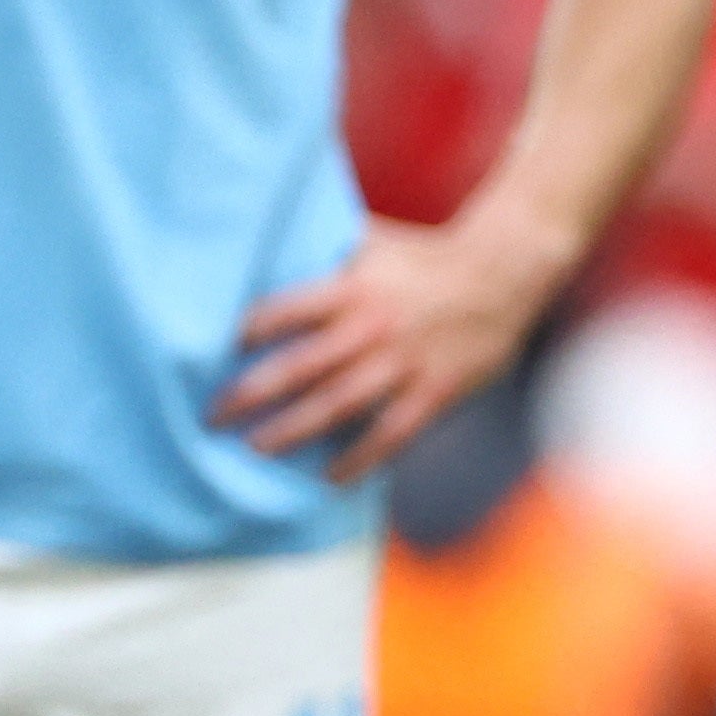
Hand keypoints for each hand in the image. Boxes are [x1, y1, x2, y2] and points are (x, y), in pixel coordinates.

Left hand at [221, 213, 568, 478]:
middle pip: (300, 367)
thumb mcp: (374, 240)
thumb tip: (268, 237)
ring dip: (292, 431)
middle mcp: (372, 327)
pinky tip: (329, 478)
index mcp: (353, 288)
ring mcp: (405, 363)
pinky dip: (359, 460)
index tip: (210, 355)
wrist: (504, 272)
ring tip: (255, 449)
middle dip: (250, 394)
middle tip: (212, 416)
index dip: (243, 334)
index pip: (283, 312)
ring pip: (338, 406)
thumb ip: (325, 248)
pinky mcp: (434, 391)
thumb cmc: (426, 256)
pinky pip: (390, 434)